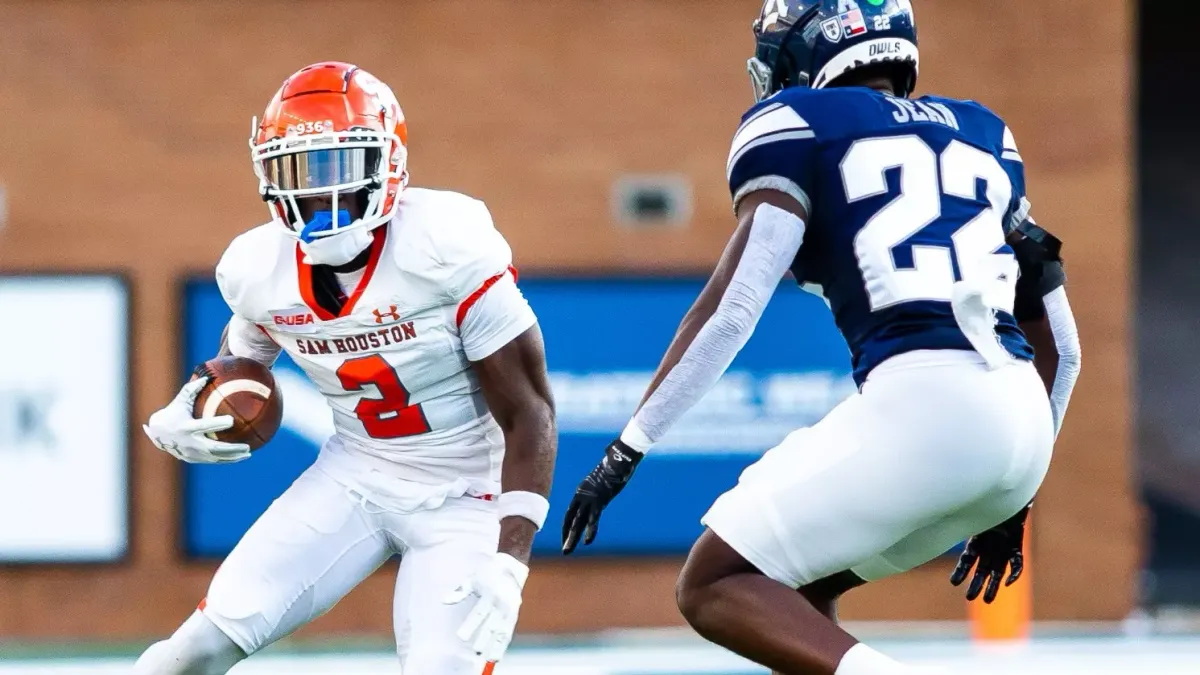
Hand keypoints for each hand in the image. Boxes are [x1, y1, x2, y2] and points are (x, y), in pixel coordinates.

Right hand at [142, 377, 250, 463]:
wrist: (157, 433)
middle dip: (231, 448)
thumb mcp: (180, 400)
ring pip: (215, 457)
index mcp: (186, 427)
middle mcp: (189, 442)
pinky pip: (212, 460)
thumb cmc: (173, 412)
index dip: (217, 424)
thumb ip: (192, 389)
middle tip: (247, 446)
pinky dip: (226, 460)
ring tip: (248, 453)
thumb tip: (207, 376)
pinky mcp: (193, 459)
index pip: (204, 426)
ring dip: (232, 457)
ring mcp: (191, 453)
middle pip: (214, 448)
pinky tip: (239, 457)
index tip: (232, 421)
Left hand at [443, 552, 528, 663]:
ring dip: (497, 646)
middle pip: (492, 624)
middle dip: (484, 638)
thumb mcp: (472, 579)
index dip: (470, 625)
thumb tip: (444, 601)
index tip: (461, 637)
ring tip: (489, 659)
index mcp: (490, 593)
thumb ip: (459, 591)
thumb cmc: (486, 574)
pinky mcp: (514, 615)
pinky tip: (496, 656)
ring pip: (503, 631)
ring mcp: (510, 610)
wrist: (511, 567)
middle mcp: (501, 602)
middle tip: (476, 651)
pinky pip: (508, 632)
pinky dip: (503, 645)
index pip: (479, 613)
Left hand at [561, 438, 643, 553]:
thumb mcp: (603, 477)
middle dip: (568, 536)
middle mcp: (582, 496)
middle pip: (572, 520)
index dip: (567, 526)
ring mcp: (589, 498)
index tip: (565, 537)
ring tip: (567, 551)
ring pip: (578, 522)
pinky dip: (590, 531)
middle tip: (565, 551)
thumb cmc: (613, 466)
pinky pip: (593, 518)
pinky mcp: (599, 500)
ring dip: (573, 538)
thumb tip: (603, 484)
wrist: (618, 459)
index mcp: (582, 491)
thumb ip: (599, 484)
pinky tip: (586, 542)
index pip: (570, 513)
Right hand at [950, 503, 1030, 602]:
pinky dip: (1014, 573)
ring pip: (998, 571)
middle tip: (970, 598)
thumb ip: (962, 514)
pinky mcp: (1017, 545)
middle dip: (976, 584)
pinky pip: (1017, 563)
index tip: (954, 583)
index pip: (966, 559)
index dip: (961, 571)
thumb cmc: (990, 499)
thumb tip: (934, 510)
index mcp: (976, 538)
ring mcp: (1003, 547)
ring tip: (987, 600)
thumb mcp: (972, 510)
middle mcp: (989, 545)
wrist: (1014, 493)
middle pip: (982, 569)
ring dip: (993, 586)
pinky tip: (1008, 582)